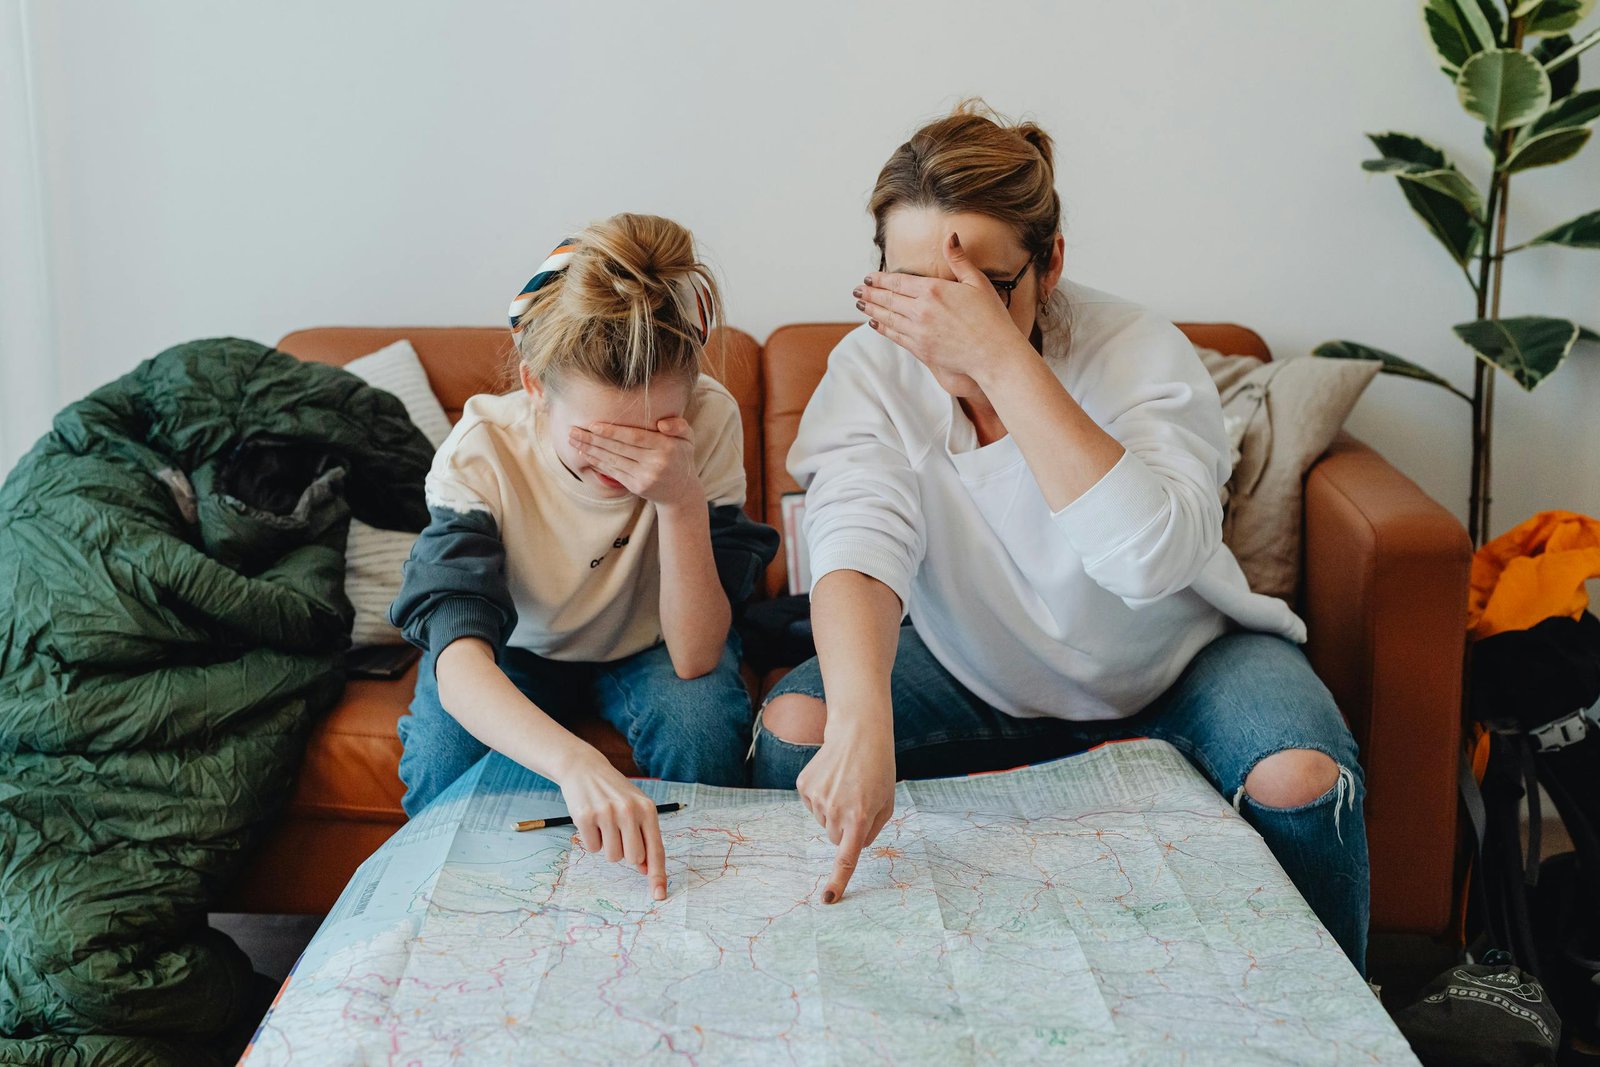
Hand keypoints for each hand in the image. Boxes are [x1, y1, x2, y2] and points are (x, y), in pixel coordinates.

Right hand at [553, 748, 668, 899]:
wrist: (584, 768)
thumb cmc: (615, 793)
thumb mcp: (636, 808)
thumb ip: (644, 836)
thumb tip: (645, 869)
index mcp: (647, 809)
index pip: (656, 849)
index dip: (658, 875)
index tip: (659, 895)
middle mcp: (629, 811)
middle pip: (633, 858)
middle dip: (625, 853)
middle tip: (618, 833)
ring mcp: (607, 813)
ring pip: (612, 856)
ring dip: (607, 846)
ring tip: (604, 824)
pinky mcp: (585, 817)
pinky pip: (592, 848)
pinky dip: (591, 840)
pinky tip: (591, 821)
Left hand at [570, 417, 700, 507]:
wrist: (681, 491)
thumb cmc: (680, 457)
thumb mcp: (688, 438)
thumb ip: (679, 426)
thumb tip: (662, 424)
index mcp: (666, 447)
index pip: (634, 438)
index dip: (612, 432)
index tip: (593, 425)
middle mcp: (655, 463)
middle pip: (618, 448)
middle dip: (593, 439)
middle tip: (573, 431)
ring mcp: (645, 477)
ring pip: (612, 460)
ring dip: (590, 450)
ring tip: (573, 440)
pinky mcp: (636, 486)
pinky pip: (613, 472)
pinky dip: (597, 462)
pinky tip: (585, 454)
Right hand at [796, 726, 895, 903]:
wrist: (857, 732)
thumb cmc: (878, 769)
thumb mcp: (887, 802)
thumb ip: (872, 830)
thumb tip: (852, 846)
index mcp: (860, 818)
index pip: (847, 858)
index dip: (839, 881)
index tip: (829, 899)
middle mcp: (835, 811)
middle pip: (835, 838)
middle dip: (846, 827)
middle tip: (857, 800)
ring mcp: (816, 799)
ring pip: (823, 821)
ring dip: (834, 809)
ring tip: (846, 783)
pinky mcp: (804, 787)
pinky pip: (813, 805)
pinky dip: (822, 796)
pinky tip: (833, 777)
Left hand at [854, 232, 1029, 380]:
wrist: (994, 354)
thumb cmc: (991, 318)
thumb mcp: (977, 282)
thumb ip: (959, 259)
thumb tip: (950, 236)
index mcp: (934, 290)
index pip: (898, 281)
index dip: (880, 279)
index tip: (869, 277)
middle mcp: (921, 310)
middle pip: (888, 299)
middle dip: (870, 293)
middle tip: (857, 290)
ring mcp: (919, 331)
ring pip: (887, 318)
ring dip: (871, 309)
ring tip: (860, 304)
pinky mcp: (921, 349)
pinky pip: (895, 336)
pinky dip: (882, 328)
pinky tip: (874, 324)